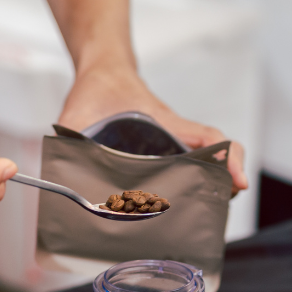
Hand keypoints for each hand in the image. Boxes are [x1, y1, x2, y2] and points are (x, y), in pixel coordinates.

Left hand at [57, 66, 248, 194]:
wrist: (102, 73)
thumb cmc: (97, 89)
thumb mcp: (78, 113)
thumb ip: (67, 134)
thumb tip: (54, 161)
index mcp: (166, 124)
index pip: (210, 138)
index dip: (230, 159)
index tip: (237, 182)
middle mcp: (177, 136)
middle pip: (216, 160)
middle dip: (223, 186)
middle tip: (218, 212)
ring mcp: (174, 145)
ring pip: (206, 167)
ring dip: (210, 189)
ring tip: (202, 218)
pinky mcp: (165, 152)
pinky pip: (188, 169)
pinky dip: (193, 187)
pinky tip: (176, 210)